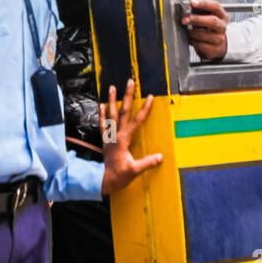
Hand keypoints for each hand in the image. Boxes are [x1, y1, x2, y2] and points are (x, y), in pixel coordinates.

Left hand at [100, 79, 163, 194]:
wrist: (101, 180)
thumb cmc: (118, 176)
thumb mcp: (135, 170)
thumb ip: (147, 162)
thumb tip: (160, 157)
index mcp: (124, 139)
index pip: (136, 120)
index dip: (144, 108)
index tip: (150, 97)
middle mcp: (116, 134)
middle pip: (123, 111)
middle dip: (127, 96)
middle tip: (129, 82)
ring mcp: (109, 136)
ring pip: (110, 114)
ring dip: (111, 100)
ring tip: (111, 87)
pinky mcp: (105, 140)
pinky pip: (102, 124)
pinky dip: (101, 114)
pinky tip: (100, 105)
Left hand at [180, 0, 227, 60]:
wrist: (216, 45)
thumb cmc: (209, 27)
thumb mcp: (207, 13)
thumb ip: (202, 4)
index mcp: (222, 16)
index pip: (216, 7)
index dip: (204, 4)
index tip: (192, 2)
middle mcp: (222, 27)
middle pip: (213, 21)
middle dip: (197, 19)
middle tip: (184, 19)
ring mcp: (219, 39)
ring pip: (204, 34)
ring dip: (191, 32)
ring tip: (186, 30)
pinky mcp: (214, 50)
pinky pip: (200, 45)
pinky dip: (192, 41)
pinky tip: (190, 38)